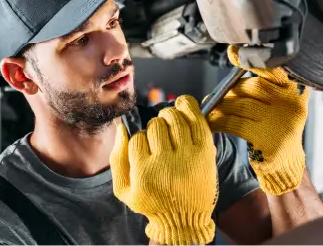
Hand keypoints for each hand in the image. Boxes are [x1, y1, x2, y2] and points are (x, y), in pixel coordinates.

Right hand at [110, 96, 217, 245]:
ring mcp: (187, 156)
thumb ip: (117, 159)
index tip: (146, 147)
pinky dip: (188, 106)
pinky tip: (182, 105)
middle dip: (155, 127)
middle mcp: (165, 163)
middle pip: (155, 126)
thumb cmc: (152, 202)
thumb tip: (121, 128)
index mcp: (144, 173)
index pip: (137, 138)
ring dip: (169, 115)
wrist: (184, 218)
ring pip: (174, 118)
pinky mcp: (205, 152)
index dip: (140, 139)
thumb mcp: (124, 190)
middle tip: (159, 136)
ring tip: (170, 122)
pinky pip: (196, 120)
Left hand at [206, 45, 308, 195]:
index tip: (234, 53)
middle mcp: (292, 106)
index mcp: (296, 93)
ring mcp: (281, 124)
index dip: (254, 61)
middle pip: (254, 86)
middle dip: (231, 89)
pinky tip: (212, 122)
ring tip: (211, 109)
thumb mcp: (278, 106)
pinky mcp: (267, 140)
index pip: (275, 71)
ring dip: (221, 105)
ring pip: (242, 104)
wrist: (285, 165)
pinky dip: (220, 121)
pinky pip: (235, 123)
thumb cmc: (275, 130)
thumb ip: (264, 88)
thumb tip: (234, 66)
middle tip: (215, 96)